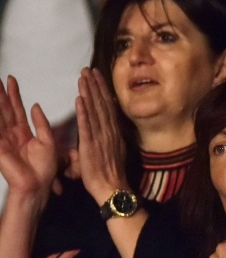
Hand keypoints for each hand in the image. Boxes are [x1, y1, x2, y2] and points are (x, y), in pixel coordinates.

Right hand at [0, 76, 57, 207]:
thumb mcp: (47, 141)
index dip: (14, 94)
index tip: (11, 80)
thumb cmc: (44, 168)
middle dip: (0, 93)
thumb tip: (35, 105)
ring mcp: (3, 138)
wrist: (38, 185)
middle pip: (4, 109)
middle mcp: (11, 134)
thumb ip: (41, 123)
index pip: (17, 109)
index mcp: (24, 133)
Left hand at [74, 68, 129, 206]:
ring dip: (88, 93)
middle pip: (101, 104)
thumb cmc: (110, 173)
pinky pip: (87, 126)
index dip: (101, 90)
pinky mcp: (91, 146)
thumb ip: (107, 138)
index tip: (96, 75)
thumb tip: (104, 130)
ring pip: (94, 111)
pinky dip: (84, 112)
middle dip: (94, 85)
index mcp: (113, 132)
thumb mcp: (112, 151)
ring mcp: (101, 137)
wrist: (112, 188)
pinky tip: (80, 99)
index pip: (107, 106)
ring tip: (83, 77)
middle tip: (88, 69)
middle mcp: (109, 131)